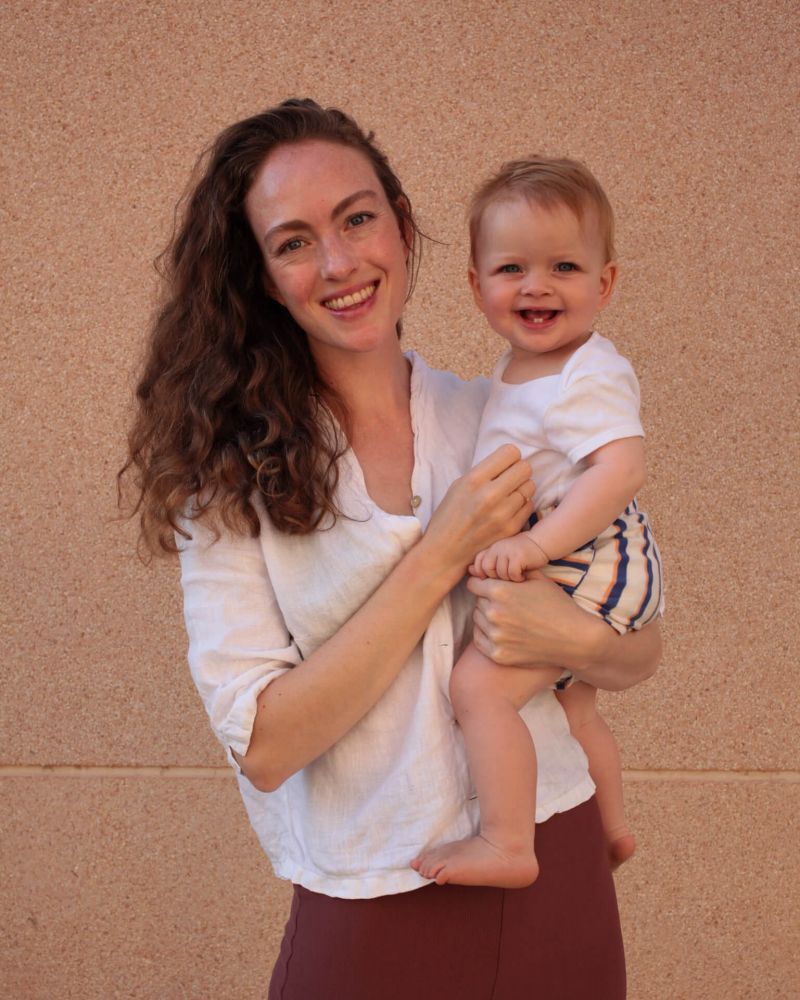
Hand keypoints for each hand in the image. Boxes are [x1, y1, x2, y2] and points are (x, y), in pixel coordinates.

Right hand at [425, 445, 534, 574]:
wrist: (445, 551)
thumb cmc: (449, 516)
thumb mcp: (458, 486)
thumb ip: (483, 472)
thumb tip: (507, 461)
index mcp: (474, 480)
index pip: (510, 452)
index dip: (509, 457)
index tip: (504, 464)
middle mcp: (490, 495)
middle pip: (525, 468)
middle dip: (518, 471)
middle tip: (509, 479)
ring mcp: (502, 513)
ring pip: (530, 486)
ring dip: (521, 488)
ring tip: (508, 495)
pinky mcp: (511, 528)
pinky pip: (529, 505)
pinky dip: (521, 505)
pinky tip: (509, 509)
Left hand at [467, 570, 607, 669]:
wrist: (574, 639)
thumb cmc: (558, 606)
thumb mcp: (538, 580)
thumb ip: (513, 571)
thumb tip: (494, 565)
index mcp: (500, 592)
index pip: (474, 584)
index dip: (482, 584)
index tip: (490, 587)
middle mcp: (494, 614)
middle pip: (477, 603)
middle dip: (488, 601)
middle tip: (507, 605)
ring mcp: (495, 636)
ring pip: (478, 621)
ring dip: (487, 618)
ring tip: (508, 619)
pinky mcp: (498, 655)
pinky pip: (480, 640)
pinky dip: (487, 635)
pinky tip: (503, 633)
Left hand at [470, 534, 548, 581]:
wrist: (541, 542)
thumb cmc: (521, 553)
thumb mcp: (503, 556)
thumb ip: (488, 563)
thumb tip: (469, 570)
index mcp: (491, 548)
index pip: (478, 562)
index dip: (483, 574)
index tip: (493, 580)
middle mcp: (497, 547)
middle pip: (487, 569)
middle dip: (495, 579)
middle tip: (506, 580)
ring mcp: (507, 550)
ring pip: (500, 573)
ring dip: (509, 580)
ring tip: (516, 578)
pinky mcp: (518, 555)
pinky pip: (512, 573)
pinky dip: (518, 578)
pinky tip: (523, 577)